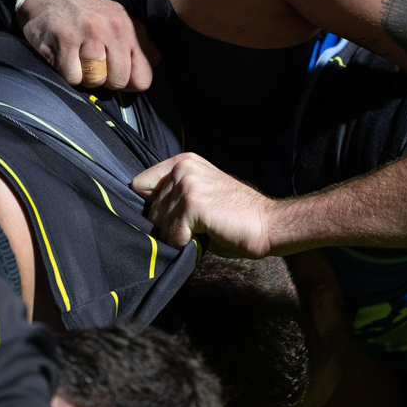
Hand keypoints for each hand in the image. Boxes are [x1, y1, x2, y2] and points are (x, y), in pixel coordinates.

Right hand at [18, 0, 152, 90]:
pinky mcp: (64, 40)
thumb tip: (156, 63)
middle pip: (118, 81)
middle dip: (105, 80)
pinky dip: (67, 73)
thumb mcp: (119, 20)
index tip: (116, 73)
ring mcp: (87, 33)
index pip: (143, 77)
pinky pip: (73, 77)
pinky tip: (64, 57)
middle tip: (94, 65)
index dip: (129, 82)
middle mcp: (110, 27)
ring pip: (95, 80)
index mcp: (128, 26)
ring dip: (85, 76)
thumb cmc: (87, 14)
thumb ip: (140, 43)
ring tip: (79, 59)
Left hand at [131, 152, 274, 257]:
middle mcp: (182, 168)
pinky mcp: (192, 203)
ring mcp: (187, 184)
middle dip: (167, 226)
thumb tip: (147, 216)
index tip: (172, 217)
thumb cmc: (234, 217)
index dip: (152, 207)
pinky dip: (185, 244)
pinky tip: (205, 237)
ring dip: (178, 236)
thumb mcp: (200, 195)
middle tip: (195, 229)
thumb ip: (174, 197)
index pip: (140, 184)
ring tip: (202, 232)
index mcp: (183, 162)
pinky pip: (172, 235)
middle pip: (150, 210)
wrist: (266, 224)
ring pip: (159, 224)